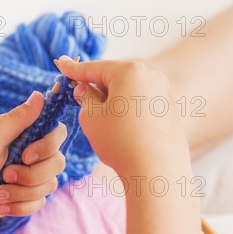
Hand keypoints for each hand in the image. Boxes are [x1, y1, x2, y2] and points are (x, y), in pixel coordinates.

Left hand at [0, 91, 66, 233]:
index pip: (58, 134)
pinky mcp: (27, 198)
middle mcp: (32, 154)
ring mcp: (31, 178)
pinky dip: (17, 207)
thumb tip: (40, 94)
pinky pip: (38, 204)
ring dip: (20, 193)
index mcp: (24, 134)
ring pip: (49, 186)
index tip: (25, 155)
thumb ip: (17, 118)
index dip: (47, 146)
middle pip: (58, 163)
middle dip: (30, 175)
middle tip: (4, 175)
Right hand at [57, 56, 188, 173]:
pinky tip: (121, 127)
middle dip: (95, 86)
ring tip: (102, 120)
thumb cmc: (121, 142)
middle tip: (78, 97)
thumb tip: (85, 90)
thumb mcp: (91, 117)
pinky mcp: (170, 108)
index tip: (61, 63)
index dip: (74, 68)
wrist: (157, 170)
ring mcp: (164, 91)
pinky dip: (128, 108)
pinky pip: (142, 101)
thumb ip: (84, 97)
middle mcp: (151, 75)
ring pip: (129, 88)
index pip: (94, 67)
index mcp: (129, 71)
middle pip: (114, 76)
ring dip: (112, 98)